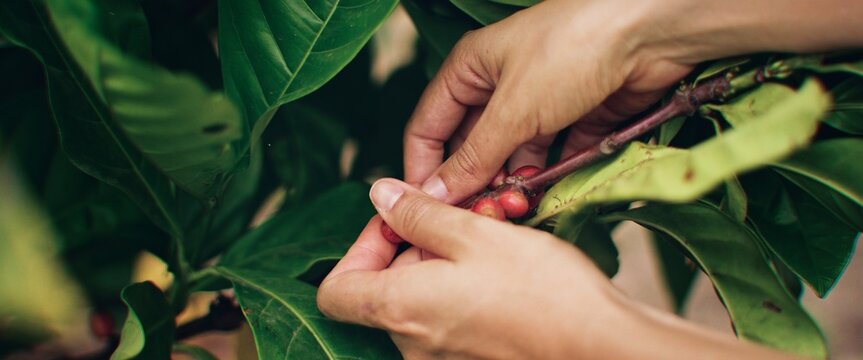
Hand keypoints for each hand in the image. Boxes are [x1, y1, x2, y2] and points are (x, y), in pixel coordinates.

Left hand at [316, 179, 795, 358]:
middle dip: (420, 243)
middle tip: (466, 216)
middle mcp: (413, 344)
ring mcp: (443, 358)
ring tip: (496, 233)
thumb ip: (418, 214)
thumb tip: (379, 196)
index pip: (335, 290)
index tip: (397, 223)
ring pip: (425, 297)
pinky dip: (468, 287)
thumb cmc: (542, 292)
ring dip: (450, 259)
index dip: (358, 248)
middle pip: (386, 287)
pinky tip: (506, 264)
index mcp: (400, 309)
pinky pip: (452, 318)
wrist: (602, 347)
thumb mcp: (475, 233)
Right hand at [404, 0, 862, 203]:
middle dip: (475, 183)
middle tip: (480, 217)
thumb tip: (435, 195)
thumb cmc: (571, 50)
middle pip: (473, 147)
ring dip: (512, 186)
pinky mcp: (578, 118)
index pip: (429, 125)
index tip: (427, 209)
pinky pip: (553, 157)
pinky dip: (549, 179)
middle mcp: (502, 86)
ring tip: (516, 210)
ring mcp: (541, 103)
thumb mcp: (512, 110)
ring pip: (514, 157)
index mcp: (471, 69)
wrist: (651, 30)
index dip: (424, 168)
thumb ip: (473, 158)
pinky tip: (546, 197)